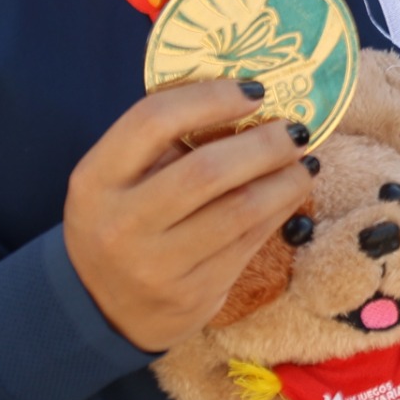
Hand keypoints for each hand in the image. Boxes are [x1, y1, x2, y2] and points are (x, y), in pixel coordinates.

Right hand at [63, 79, 316, 352]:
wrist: (104, 309)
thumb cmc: (123, 220)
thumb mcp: (119, 178)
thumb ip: (166, 141)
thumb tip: (250, 97)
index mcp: (96, 180)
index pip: (152, 122)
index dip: (210, 99)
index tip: (255, 90)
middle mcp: (120, 224)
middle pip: (206, 171)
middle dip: (264, 144)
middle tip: (295, 129)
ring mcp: (157, 266)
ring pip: (240, 210)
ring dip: (285, 179)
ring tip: (304, 160)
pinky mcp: (193, 294)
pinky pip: (250, 241)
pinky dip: (281, 209)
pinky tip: (292, 191)